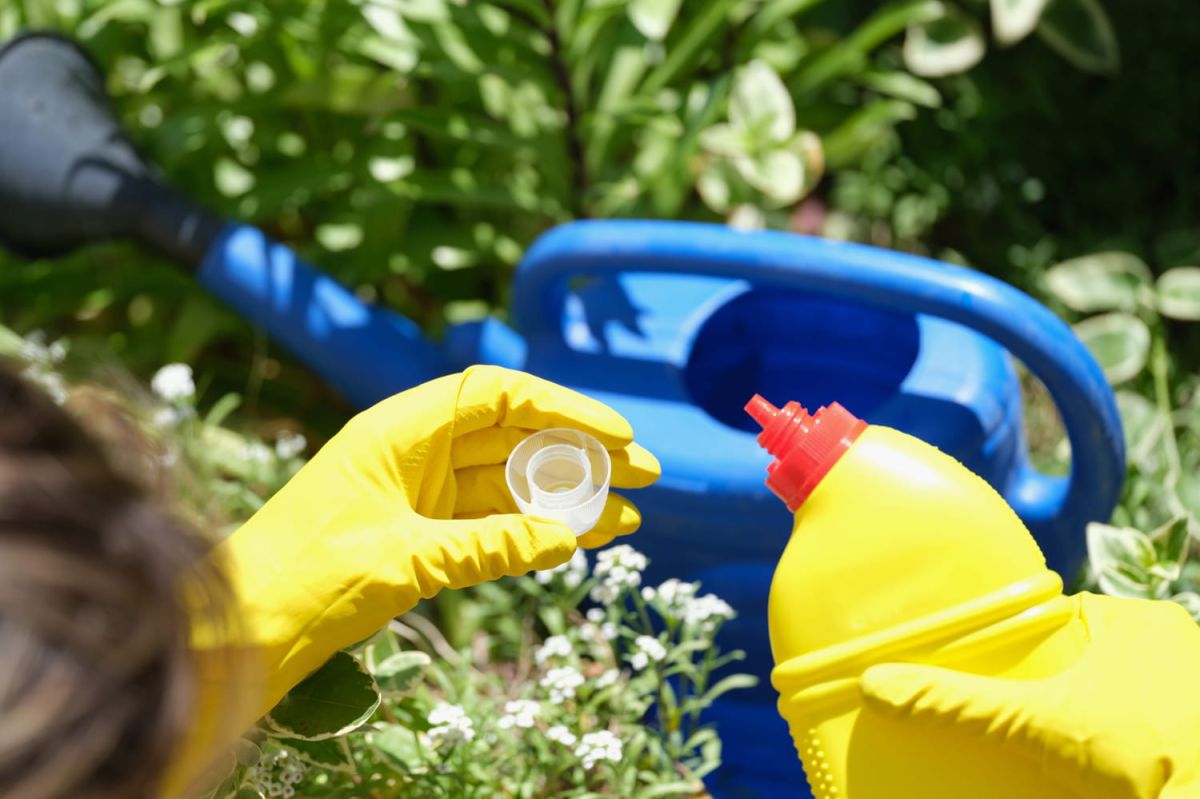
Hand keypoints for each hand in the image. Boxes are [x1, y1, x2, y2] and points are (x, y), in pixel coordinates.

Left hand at [221, 365, 657, 692]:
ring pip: (510, 481)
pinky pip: (493, 520)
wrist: (247, 628)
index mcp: (398, 430)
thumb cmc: (304, 579)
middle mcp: (413, 450)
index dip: (561, 406)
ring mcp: (420, 491)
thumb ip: (488, 546)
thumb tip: (565, 538)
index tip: (616, 433)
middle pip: (513, 435)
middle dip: (580, 453)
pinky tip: (584, 537)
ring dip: (568, 496)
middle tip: (647, 472)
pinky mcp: (422, 531)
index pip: (495, 394)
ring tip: (630, 514)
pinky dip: (536, 529)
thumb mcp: (404, 560)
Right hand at [860, 592, 1199, 798]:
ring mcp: (1184, 701)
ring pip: (1103, 699)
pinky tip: (1066, 769)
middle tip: (998, 708)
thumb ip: (959, 703)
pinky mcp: (1185, 743)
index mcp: (1142, 621)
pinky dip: (1096, 749)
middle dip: (1038, 686)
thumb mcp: (1036, 723)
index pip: (1059, 617)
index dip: (1016, 639)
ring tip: (1024, 740)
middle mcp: (1173, 652)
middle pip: (1076, 661)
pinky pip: (1125, 733)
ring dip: (1068, 719)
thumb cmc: (1148, 757)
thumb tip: (879, 687)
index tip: (981, 663)